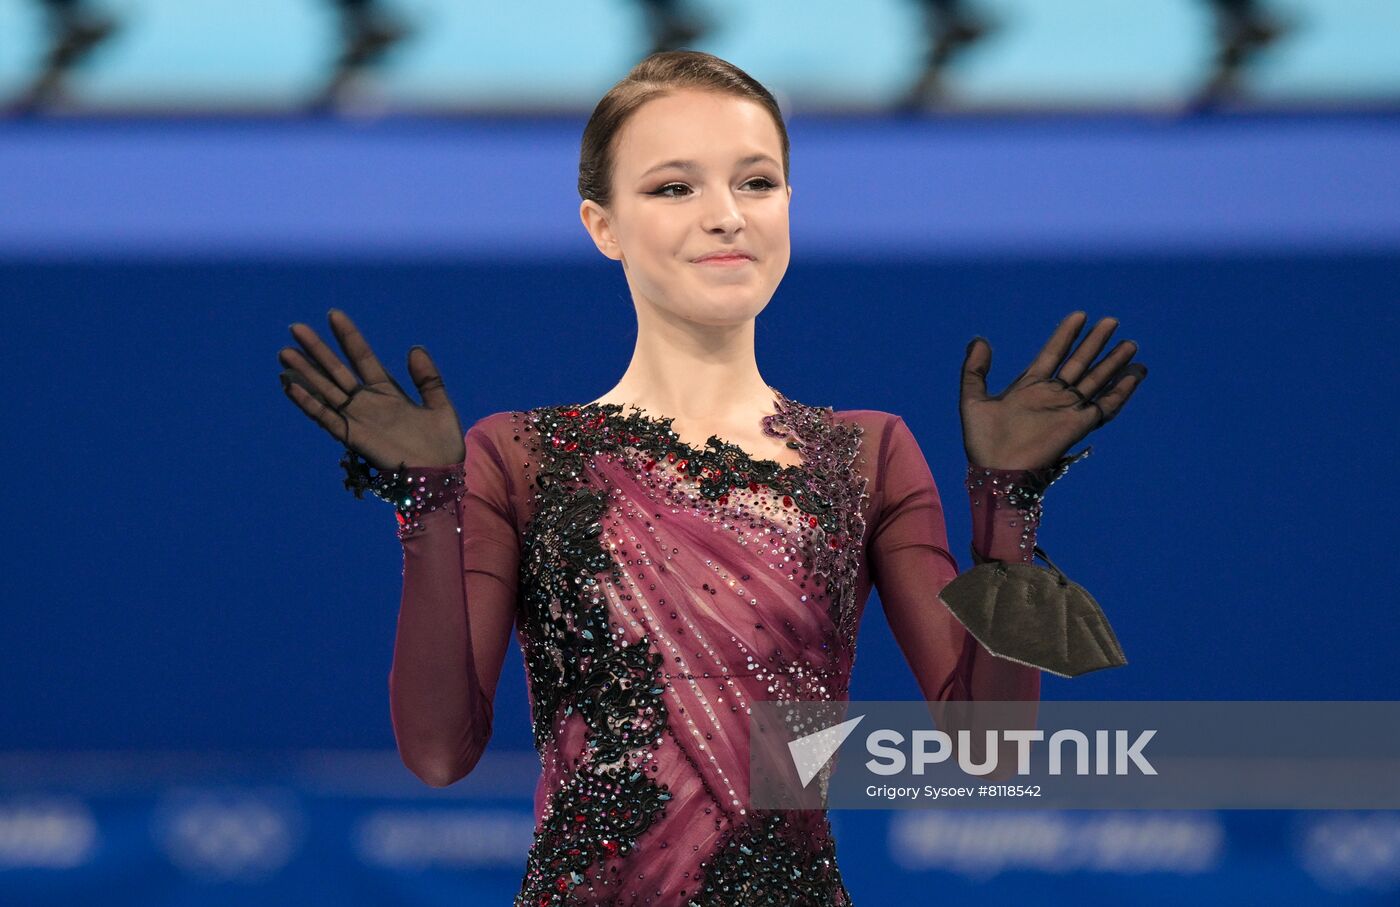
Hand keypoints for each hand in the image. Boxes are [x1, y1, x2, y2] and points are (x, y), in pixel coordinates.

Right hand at [277, 309, 465, 469]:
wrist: (440, 476)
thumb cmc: (443, 445)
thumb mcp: (440, 405)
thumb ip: (428, 378)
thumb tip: (414, 347)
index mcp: (388, 391)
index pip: (363, 357)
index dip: (349, 337)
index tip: (334, 315)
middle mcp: (367, 402)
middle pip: (337, 370)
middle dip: (317, 350)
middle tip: (296, 328)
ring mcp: (357, 419)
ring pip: (325, 390)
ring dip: (305, 372)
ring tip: (285, 353)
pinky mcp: (351, 437)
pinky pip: (325, 417)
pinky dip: (307, 402)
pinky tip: (290, 386)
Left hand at [959, 311, 1146, 469]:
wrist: (996, 471)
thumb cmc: (982, 443)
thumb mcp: (972, 400)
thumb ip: (974, 370)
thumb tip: (980, 340)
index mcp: (1029, 387)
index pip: (1053, 353)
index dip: (1066, 335)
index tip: (1080, 315)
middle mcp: (1052, 396)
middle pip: (1079, 363)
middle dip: (1095, 343)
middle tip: (1112, 321)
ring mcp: (1067, 410)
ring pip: (1096, 380)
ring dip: (1113, 362)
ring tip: (1130, 344)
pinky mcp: (1079, 426)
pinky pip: (1105, 405)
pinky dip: (1121, 391)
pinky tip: (1134, 376)